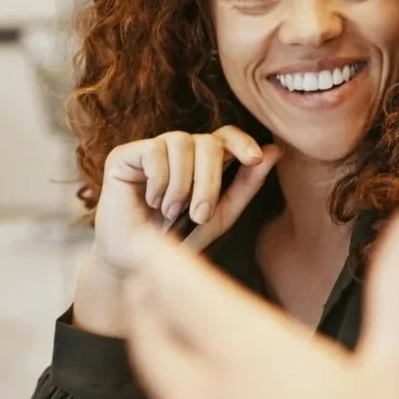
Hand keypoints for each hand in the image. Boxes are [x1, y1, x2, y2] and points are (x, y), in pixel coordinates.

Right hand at [73, 127, 280, 335]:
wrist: (136, 263)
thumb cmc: (178, 239)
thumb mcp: (221, 215)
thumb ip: (247, 184)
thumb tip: (274, 150)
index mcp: (202, 161)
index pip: (225, 136)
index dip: (242, 141)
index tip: (255, 159)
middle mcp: (178, 150)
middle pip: (206, 141)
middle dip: (209, 180)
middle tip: (199, 215)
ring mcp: (151, 150)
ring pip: (180, 142)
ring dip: (181, 184)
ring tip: (169, 212)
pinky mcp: (124, 155)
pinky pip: (153, 151)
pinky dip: (157, 181)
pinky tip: (150, 201)